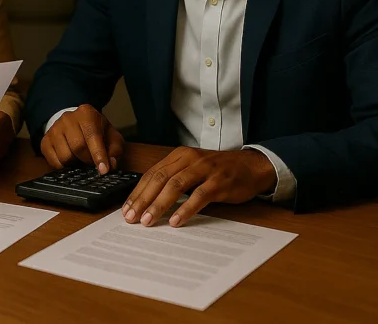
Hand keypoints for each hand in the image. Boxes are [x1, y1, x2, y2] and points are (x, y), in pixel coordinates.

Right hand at [40, 104, 123, 174]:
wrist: (75, 124)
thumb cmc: (96, 131)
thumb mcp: (111, 136)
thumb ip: (115, 150)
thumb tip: (112, 165)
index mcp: (86, 113)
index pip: (92, 136)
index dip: (99, 155)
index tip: (103, 170)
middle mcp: (68, 118)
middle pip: (78, 147)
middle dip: (88, 160)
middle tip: (93, 164)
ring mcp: (54, 129)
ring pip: (65, 156)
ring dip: (76, 163)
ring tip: (81, 159)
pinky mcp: (45, 142)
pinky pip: (54, 162)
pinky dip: (65, 167)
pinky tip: (71, 160)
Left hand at [122, 147, 276, 226]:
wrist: (251, 166)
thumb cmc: (218, 171)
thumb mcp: (193, 169)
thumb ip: (174, 179)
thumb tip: (148, 201)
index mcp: (179, 156)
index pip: (152, 174)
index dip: (138, 192)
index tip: (126, 209)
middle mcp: (190, 159)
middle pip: (160, 179)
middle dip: (143, 199)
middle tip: (131, 218)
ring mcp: (205, 170)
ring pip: (176, 186)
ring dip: (159, 205)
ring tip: (148, 221)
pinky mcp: (219, 182)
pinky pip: (198, 196)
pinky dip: (185, 209)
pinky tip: (176, 221)